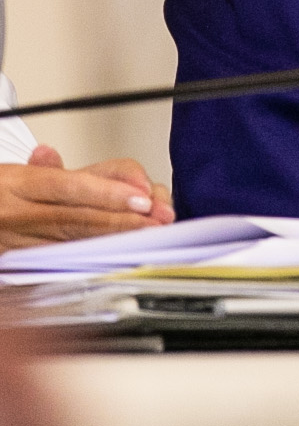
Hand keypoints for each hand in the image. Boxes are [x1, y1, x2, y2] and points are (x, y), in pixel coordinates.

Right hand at [0, 147, 174, 250]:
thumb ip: (59, 170)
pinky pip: (57, 263)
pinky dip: (88, 260)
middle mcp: (17, 214)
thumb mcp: (19, 173)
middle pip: (76, 218)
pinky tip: (113, 258)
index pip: (70, 186)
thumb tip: (81, 161)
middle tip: (156, 220)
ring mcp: (16, 243)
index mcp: (19, 184)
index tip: (142, 199)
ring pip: (70, 244)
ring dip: (111, 241)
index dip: (108, 193)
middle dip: (120, 221)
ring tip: (146, 237)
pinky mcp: (16, 265)